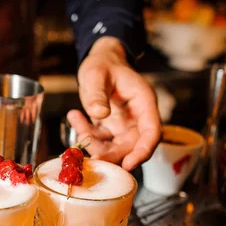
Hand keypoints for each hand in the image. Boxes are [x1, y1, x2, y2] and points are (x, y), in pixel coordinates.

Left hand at [69, 37, 160, 170]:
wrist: (99, 61)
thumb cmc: (103, 64)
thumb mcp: (97, 74)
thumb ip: (98, 93)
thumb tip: (99, 114)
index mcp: (144, 103)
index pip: (152, 133)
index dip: (143, 151)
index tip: (129, 164)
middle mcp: (137, 118)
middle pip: (131, 146)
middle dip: (112, 155)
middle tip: (92, 158)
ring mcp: (123, 125)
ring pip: (113, 147)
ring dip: (93, 142)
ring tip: (75, 118)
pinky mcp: (109, 128)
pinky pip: (98, 139)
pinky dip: (85, 133)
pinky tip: (73, 116)